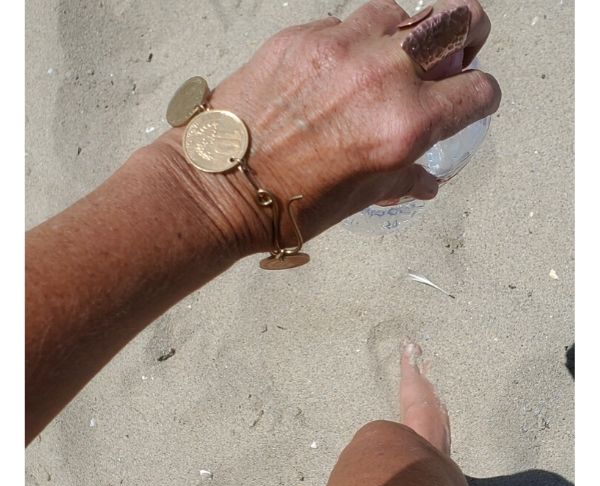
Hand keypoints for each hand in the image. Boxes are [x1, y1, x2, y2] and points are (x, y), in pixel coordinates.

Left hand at [159, 0, 499, 253]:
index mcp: (407, 124)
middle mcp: (384, 76)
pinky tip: (331, 75)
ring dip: (400, 36)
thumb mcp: (361, 198)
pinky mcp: (304, 35)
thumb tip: (425, 179)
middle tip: (451, 55)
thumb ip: (403, 177)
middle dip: (466, 36)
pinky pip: (344, 24)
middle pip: (459, 20)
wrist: (223, 186)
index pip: (478, 89)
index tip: (469, 101)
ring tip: (381, 65)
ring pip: (399, 12)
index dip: (480, 98)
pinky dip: (349, 45)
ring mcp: (343, 46)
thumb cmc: (292, 204)